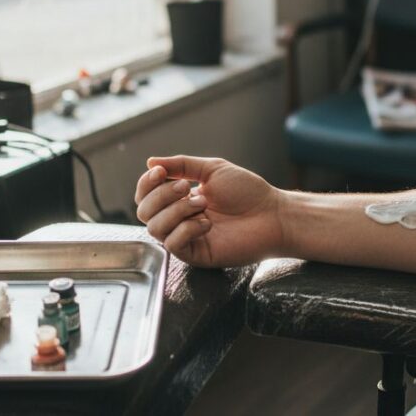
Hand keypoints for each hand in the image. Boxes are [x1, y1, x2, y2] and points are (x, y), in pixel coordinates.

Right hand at [134, 155, 284, 267]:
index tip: (160, 171)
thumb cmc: (247, 192)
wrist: (271, 214)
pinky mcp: (196, 254)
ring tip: (203, 204)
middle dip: (161, 195)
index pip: (145, 195)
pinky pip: (173, 244)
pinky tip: (207, 223)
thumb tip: (150, 161)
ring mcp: (186, 237)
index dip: (146, 183)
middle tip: (186, 187)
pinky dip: (186, 229)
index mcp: (179, 199)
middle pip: (144, 212)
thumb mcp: (212, 170)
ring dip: (176, 211)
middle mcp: (178, 219)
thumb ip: (181, 165)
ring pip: (155, 228)